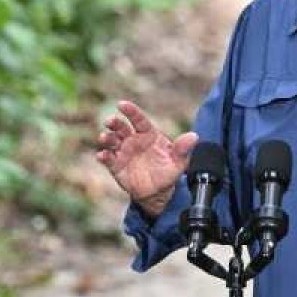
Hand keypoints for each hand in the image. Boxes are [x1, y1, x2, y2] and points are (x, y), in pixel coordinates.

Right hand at [94, 100, 197, 216]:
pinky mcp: (116, 166)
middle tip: (109, 121)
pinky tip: (102, 155)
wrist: (158, 191)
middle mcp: (133, 140)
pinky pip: (108, 159)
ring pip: (111, 141)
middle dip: (114, 122)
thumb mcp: (178, 161)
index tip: (122, 104)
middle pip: (121, 127)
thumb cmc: (168, 171)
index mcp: (148, 134)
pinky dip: (103, 156)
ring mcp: (123, 152)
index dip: (130, 111)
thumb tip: (194, 137)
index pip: (138, 119)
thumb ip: (183, 149)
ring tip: (104, 138)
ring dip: (106, 138)